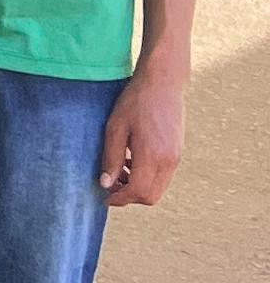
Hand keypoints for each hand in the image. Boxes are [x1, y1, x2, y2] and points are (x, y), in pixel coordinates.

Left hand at [98, 62, 185, 207]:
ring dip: (139, 186)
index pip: (138, 192)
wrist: (163, 83)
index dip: (120, 199)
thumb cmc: (135, 102)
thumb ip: (111, 158)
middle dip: (130, 196)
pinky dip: (148, 177)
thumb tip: (106, 184)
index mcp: (152, 156)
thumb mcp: (115, 128)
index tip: (105, 197)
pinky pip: (163, 175)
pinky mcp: (178, 151)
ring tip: (119, 169)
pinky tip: (132, 160)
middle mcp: (169, 161)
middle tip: (111, 185)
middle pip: (150, 196)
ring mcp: (176, 157)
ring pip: (158, 187)